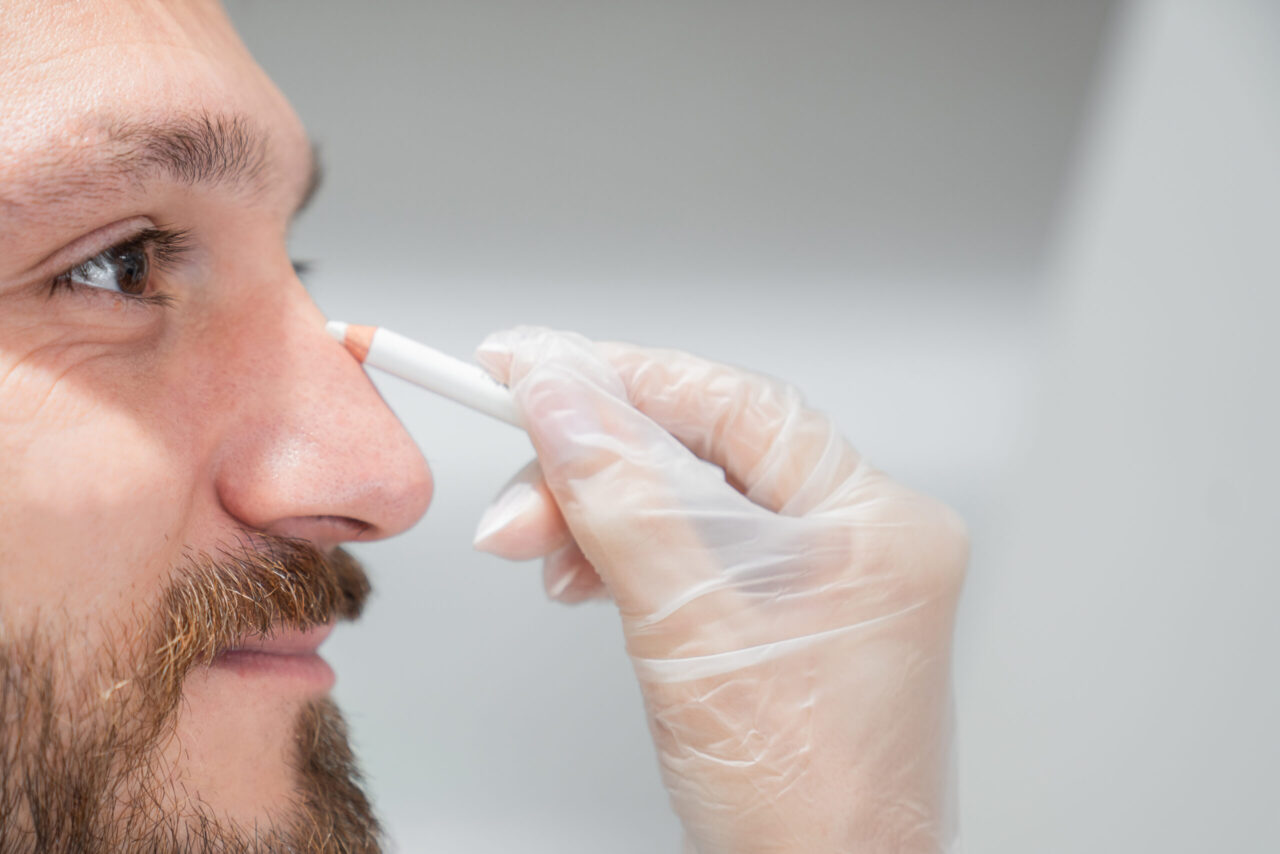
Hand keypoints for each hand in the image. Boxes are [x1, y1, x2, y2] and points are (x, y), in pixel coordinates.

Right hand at [473, 327, 966, 853]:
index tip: (527, 366)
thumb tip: (560, 399)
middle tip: (517, 493)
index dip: (620, 376)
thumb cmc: (799, 803)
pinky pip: (695, 547)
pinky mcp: (788, 611)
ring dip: (601, 513)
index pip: (733, 405)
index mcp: (874, 523)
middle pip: (706, 450)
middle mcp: (863, 537)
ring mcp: (828, 576)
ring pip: (690, 498)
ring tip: (539, 549)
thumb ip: (620, 500)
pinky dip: (628, 553)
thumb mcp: (687, 630)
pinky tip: (585, 574)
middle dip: (597, 466)